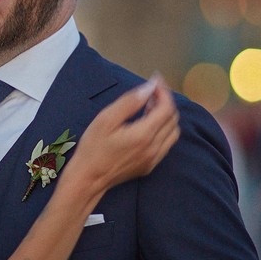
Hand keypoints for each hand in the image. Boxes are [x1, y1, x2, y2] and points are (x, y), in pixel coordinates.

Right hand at [69, 75, 179, 192]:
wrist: (88, 179)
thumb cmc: (93, 147)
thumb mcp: (106, 119)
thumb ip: (130, 102)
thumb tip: (149, 87)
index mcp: (144, 134)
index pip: (166, 108)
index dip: (163, 91)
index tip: (154, 80)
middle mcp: (154, 147)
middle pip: (172, 119)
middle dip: (165, 101)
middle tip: (149, 93)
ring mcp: (154, 159)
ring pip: (173, 132)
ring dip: (166, 116)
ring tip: (149, 107)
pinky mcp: (150, 166)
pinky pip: (166, 144)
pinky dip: (163, 130)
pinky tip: (148, 125)